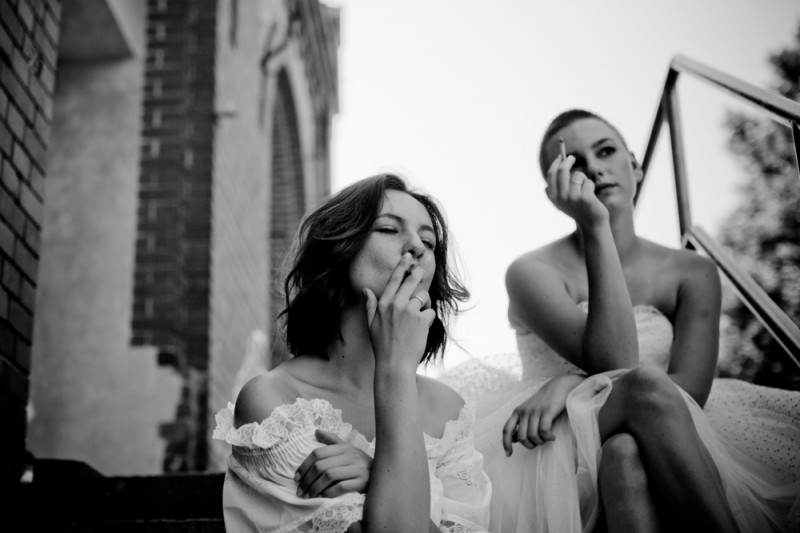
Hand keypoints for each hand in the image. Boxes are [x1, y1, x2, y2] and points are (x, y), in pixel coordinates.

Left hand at [295, 430, 372, 497]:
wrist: (383, 475)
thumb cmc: (360, 463)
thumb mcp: (348, 450)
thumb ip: (332, 441)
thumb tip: (316, 431)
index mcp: (344, 447)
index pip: (318, 453)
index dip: (304, 465)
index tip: (296, 478)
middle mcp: (350, 455)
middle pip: (321, 466)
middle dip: (307, 480)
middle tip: (300, 491)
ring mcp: (357, 468)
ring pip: (329, 476)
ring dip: (315, 488)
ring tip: (308, 496)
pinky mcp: (363, 481)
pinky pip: (341, 486)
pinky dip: (329, 492)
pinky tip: (322, 497)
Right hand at [363, 252, 435, 370]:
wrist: (394, 364)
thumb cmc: (382, 346)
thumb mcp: (371, 324)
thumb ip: (370, 305)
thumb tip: (366, 290)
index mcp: (384, 304)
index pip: (394, 280)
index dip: (402, 266)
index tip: (408, 255)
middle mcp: (396, 304)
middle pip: (412, 281)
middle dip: (420, 269)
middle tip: (427, 259)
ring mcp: (410, 311)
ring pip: (423, 297)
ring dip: (424, 305)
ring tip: (417, 320)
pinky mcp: (422, 319)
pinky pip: (430, 312)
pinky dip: (428, 319)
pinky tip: (421, 330)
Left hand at [502, 374, 584, 455]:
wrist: (559, 386)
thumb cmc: (544, 402)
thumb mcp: (529, 411)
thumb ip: (520, 423)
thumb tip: (513, 439)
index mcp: (517, 412)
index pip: (506, 429)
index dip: (505, 443)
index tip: (508, 454)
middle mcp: (524, 411)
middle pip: (521, 437)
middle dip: (530, 445)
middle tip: (539, 443)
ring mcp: (535, 411)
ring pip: (532, 435)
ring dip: (540, 441)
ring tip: (547, 439)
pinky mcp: (547, 411)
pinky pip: (544, 431)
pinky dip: (548, 437)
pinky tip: (552, 436)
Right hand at [545, 153, 607, 229]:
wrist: (591, 224)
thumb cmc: (578, 210)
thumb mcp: (563, 202)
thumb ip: (556, 191)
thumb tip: (552, 175)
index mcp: (554, 197)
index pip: (551, 175)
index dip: (556, 163)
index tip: (560, 157)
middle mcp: (561, 197)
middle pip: (563, 171)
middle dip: (568, 161)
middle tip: (572, 157)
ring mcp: (573, 197)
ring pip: (578, 176)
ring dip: (583, 179)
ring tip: (585, 189)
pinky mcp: (586, 198)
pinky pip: (588, 182)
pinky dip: (591, 186)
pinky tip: (592, 196)